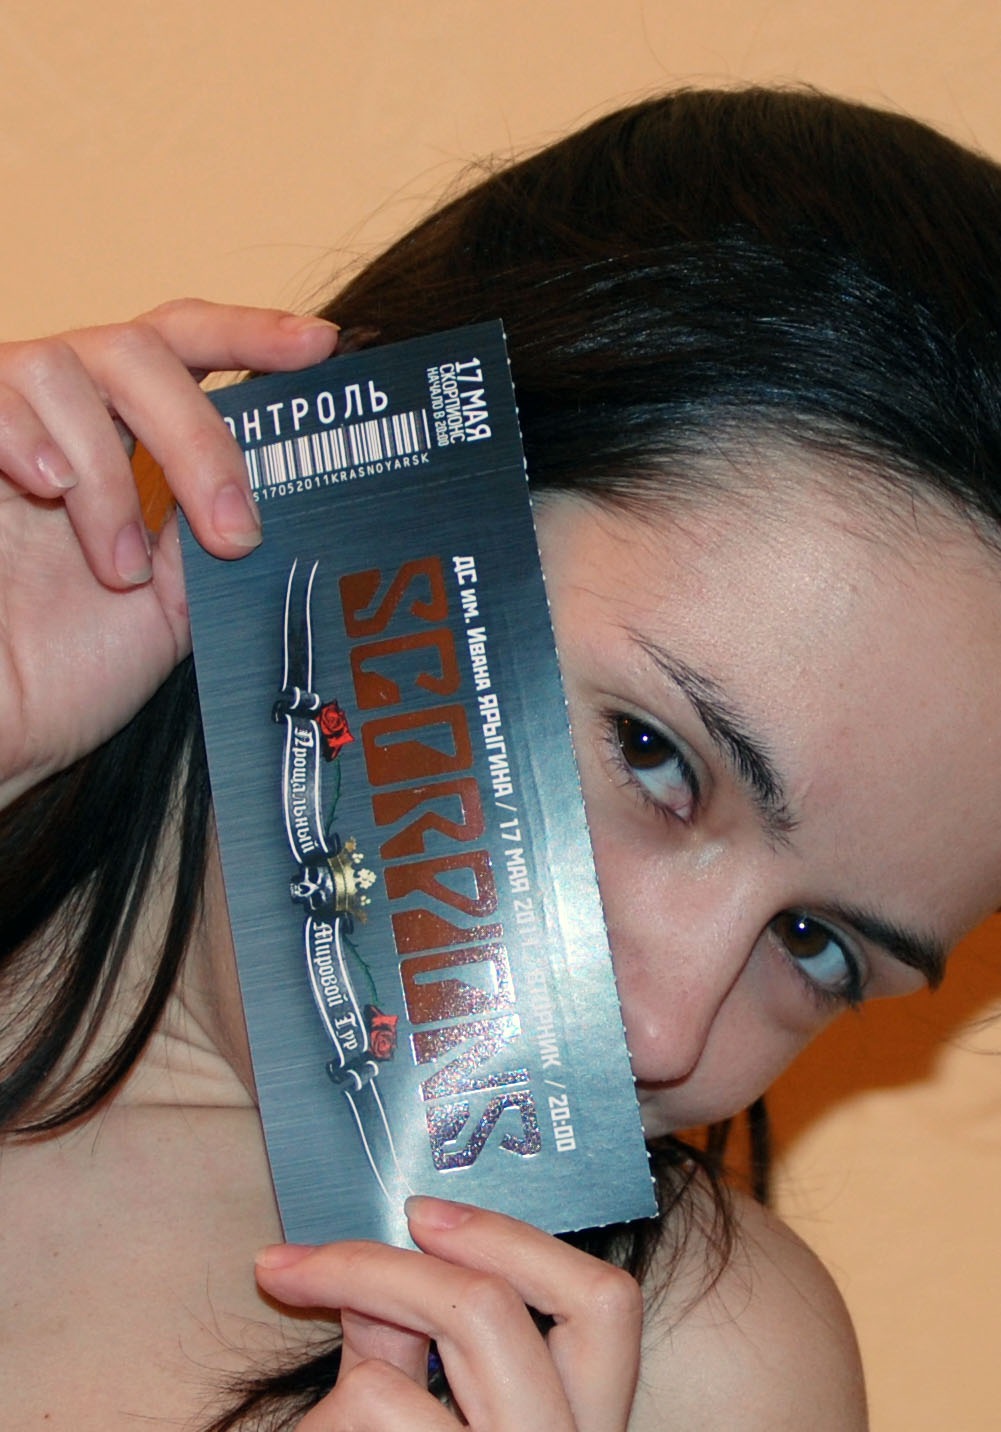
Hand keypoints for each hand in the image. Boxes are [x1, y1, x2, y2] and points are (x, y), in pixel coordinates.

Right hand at [0, 299, 337, 806]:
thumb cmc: (65, 672)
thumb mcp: (172, 604)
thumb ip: (213, 534)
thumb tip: (286, 483)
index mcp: (121, 448)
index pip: (184, 352)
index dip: (249, 337)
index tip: (319, 348)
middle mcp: (62, 424)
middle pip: (137, 349)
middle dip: (199, 437)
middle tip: (232, 530)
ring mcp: (4, 431)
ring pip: (65, 368)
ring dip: (109, 473)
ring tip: (117, 569)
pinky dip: (26, 434)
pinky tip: (47, 487)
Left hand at [255, 1197, 642, 1429]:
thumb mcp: (426, 1421)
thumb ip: (409, 1348)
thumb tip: (380, 1271)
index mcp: (580, 1428)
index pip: (605, 1303)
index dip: (512, 1237)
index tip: (420, 1209)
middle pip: (489, 1314)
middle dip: (380, 1269)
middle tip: (300, 1260)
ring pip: (389, 1389)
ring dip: (318, 1380)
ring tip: (302, 1394)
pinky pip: (363, 1426)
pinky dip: (318, 1428)